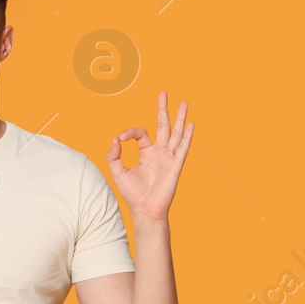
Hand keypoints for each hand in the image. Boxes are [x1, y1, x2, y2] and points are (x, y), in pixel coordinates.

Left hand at [107, 91, 191, 221]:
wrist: (145, 210)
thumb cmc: (132, 194)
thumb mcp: (117, 172)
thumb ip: (113, 155)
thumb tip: (115, 138)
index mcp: (146, 153)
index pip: (141, 133)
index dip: (130, 132)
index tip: (121, 139)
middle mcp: (159, 152)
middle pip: (162, 126)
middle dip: (162, 109)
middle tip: (163, 93)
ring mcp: (169, 157)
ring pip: (175, 133)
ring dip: (179, 118)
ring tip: (184, 103)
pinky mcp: (175, 165)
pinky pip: (182, 148)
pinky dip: (187, 136)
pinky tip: (191, 124)